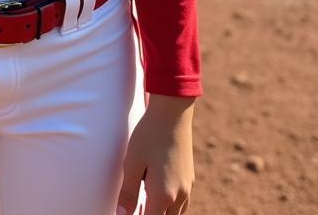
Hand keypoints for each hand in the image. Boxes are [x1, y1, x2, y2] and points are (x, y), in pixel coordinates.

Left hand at [117, 95, 195, 214]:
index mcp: (163, 195)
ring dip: (161, 214)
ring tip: (143, 206)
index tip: (127, 212)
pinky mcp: (189, 179)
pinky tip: (157, 197)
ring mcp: (187, 188)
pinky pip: (182, 204)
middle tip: (133, 209)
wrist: (173, 113)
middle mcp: (179, 196)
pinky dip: (170, 207)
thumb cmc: (149, 135)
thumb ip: (128, 192)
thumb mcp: (132, 162)